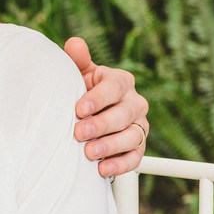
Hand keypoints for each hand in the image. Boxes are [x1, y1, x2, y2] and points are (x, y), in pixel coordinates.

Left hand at [64, 37, 149, 177]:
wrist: (91, 114)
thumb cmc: (84, 90)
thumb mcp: (80, 74)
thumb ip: (78, 60)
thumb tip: (74, 44)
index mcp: (121, 81)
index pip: (114, 88)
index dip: (97, 98)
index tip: (79, 109)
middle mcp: (135, 103)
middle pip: (123, 115)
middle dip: (100, 125)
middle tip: (79, 133)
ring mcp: (139, 125)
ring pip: (132, 137)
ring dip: (110, 146)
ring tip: (89, 153)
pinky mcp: (138, 147)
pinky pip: (135, 158)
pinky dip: (120, 165)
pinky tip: (102, 169)